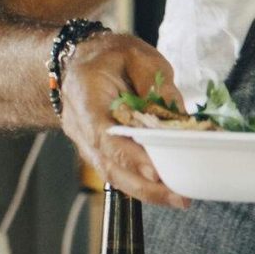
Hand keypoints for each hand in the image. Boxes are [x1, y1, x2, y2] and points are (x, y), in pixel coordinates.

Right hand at [57, 32, 189, 208]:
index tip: (155, 173)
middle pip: (109, 166)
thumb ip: (155, 82)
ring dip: (145, 192)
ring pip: (112, 175)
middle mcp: (81, 128)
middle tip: (179, 198)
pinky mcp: (98, 152)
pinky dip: (140, 184)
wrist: (75, 63)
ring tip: (178, 198)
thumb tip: (177, 113)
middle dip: (144, 186)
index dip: (129, 157)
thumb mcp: (136, 55)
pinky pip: (117, 172)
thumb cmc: (107, 57)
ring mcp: (86, 144)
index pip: (105, 135)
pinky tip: (165, 190)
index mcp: (86, 98)